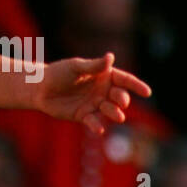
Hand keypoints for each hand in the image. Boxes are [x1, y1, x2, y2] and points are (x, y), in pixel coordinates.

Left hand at [32, 52, 151, 135]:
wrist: (39, 88)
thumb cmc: (58, 73)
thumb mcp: (75, 67)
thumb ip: (94, 66)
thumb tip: (111, 57)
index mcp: (103, 75)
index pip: (123, 80)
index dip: (135, 85)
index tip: (147, 92)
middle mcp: (102, 90)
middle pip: (119, 96)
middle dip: (122, 99)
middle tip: (121, 100)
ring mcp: (94, 104)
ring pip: (110, 110)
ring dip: (114, 113)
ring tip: (117, 115)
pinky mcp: (84, 116)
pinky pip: (93, 122)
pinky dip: (96, 126)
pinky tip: (98, 128)